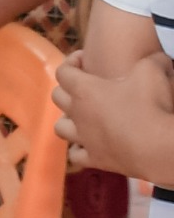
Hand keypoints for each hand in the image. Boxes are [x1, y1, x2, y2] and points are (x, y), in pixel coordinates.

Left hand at [53, 47, 173, 178]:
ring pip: (60, 127)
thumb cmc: (151, 107)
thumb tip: (158, 58)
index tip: (84, 59)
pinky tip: (90, 145)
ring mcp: (84, 139)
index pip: (63, 72)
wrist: (158, 148)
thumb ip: (151, 60)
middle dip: (68, 88)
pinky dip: (79, 149)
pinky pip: (76, 155)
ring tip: (82, 117)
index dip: (71, 62)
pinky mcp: (95, 159)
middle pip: (57, 97)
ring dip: (68, 120)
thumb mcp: (153, 72)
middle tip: (85, 86)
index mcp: (85, 91)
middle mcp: (78, 114)